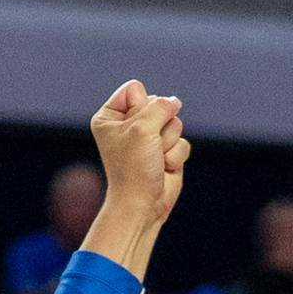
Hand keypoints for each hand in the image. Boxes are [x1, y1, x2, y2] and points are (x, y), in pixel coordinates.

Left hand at [89, 80, 190, 223]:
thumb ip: (161, 106)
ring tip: (155, 159)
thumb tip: (175, 102)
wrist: (142, 204)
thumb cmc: (133, 167)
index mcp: (110, 116)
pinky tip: (163, 168)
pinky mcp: (165, 151)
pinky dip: (175, 156)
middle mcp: (128, 125)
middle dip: (158, 126)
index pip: (134, 89)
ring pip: (174, 122)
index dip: (141, 107)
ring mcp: (149, 138)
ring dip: (168, 142)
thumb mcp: (143, 127)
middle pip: (158, 103)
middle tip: (146, 147)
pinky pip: (182, 141)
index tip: (133, 131)